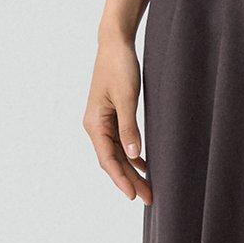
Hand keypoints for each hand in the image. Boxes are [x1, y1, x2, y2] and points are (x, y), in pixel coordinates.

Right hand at [86, 32, 152, 202]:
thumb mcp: (127, 97)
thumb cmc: (120, 66)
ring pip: (117, 154)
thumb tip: (133, 155)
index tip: (133, 196)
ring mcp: (102, 122)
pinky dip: (132, 155)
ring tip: (148, 188)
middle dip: (130, 180)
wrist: (115, 43)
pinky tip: (144, 165)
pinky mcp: (111, 116)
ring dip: (132, 171)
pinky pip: (120, 142)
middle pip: (113, 161)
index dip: (121, 179)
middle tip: (148, 198)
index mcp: (94, 123)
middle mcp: (95, 125)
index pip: (107, 159)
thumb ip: (129, 127)